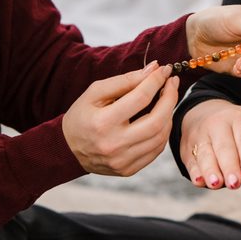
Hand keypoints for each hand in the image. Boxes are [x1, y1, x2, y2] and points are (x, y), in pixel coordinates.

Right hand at [62, 62, 178, 175]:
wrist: (67, 149)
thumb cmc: (82, 115)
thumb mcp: (95, 92)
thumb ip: (125, 80)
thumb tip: (153, 69)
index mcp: (102, 122)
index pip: (140, 98)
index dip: (156, 81)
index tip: (164, 70)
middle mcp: (114, 144)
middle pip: (156, 120)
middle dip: (170, 98)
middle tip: (172, 83)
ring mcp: (122, 160)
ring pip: (160, 136)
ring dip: (169, 114)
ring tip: (167, 99)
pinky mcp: (128, 169)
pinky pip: (156, 150)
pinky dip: (163, 131)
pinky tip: (161, 118)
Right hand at [180, 99, 240, 189]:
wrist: (205, 112)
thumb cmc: (236, 128)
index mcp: (239, 118)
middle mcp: (217, 124)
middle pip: (224, 147)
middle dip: (229, 167)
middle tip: (235, 184)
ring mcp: (200, 135)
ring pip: (205, 154)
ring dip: (210, 170)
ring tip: (216, 184)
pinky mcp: (186, 147)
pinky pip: (191, 161)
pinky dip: (195, 172)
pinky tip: (199, 181)